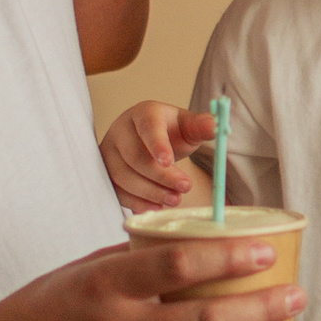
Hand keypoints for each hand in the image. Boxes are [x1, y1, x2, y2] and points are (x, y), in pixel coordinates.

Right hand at [101, 104, 220, 214]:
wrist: (150, 141)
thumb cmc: (171, 131)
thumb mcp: (188, 126)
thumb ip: (201, 126)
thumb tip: (214, 125)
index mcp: (143, 113)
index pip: (147, 126)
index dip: (157, 144)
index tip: (169, 161)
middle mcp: (121, 130)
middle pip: (134, 156)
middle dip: (160, 176)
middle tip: (185, 187)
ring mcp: (110, 152)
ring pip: (123, 176)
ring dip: (150, 191)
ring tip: (175, 199)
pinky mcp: (106, 172)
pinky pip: (116, 190)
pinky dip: (136, 202)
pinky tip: (156, 207)